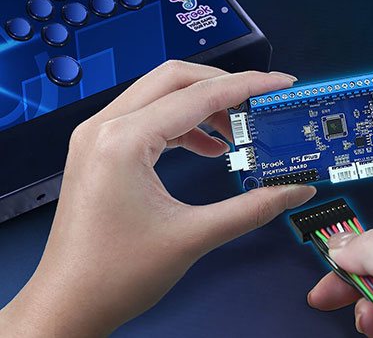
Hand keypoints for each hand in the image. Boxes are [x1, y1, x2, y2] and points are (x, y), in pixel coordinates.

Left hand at [0, 60, 315, 336]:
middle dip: (223, 86)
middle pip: (176, 79)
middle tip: (258, 102)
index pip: (198, 95)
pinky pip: (149, 118)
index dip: (247, 85)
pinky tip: (208, 146)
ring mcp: (99, 135)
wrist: (67, 305)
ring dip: (203, 106)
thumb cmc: (112, 275)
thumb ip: (253, 208)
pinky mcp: (102, 148)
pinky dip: (184, 124)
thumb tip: (294, 189)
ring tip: (237, 130)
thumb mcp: (193, 237)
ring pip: (161, 94)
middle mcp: (105, 127)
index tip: (277, 83)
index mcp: (123, 140)